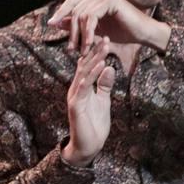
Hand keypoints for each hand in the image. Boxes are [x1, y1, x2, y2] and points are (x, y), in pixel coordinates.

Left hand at [48, 0, 169, 50]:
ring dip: (80, 35)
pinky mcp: (110, 0)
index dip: (61, 12)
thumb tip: (56, 22)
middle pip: (75, 8)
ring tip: (82, 51)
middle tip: (71, 48)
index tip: (51, 24)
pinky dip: (88, 33)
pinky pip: (91, 17)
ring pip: (82, 14)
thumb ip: (78, 24)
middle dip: (71, 30)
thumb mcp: (95, 30)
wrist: (143, 34)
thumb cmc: (122, 33)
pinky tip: (89, 45)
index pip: (72, 1)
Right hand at [62, 37, 113, 166]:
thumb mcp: (103, 101)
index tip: (107, 40)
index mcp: (82, 87)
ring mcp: (75, 97)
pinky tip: (100, 65)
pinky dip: (92, 75)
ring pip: (84, 73)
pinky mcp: (76, 105)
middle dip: (95, 51)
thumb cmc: (94, 125)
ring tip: (104, 47)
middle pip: (85, 66)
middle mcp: (76, 89)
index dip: (96, 53)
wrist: (87, 146)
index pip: (88, 66)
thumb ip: (104, 85)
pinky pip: (84, 87)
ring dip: (94, 59)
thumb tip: (109, 67)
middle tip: (106, 37)